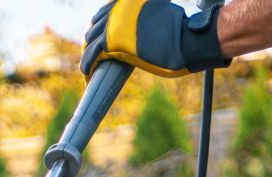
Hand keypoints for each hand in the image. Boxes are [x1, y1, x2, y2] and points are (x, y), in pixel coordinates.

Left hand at [81, 1, 228, 77]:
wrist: (185, 40)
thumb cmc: (180, 30)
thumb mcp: (161, 11)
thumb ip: (148, 14)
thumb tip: (147, 26)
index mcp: (129, 0)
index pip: (106, 11)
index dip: (100, 26)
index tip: (99, 39)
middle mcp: (119, 7)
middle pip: (95, 25)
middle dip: (91, 41)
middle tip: (93, 56)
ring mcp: (114, 23)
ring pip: (90, 41)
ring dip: (87, 55)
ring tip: (89, 68)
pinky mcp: (112, 41)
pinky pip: (91, 55)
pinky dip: (87, 65)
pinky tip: (87, 74)